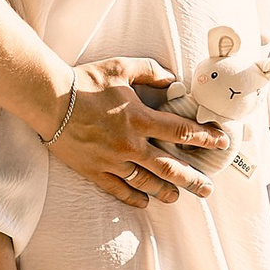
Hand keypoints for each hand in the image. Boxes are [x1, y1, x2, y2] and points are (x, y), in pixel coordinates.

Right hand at [51, 58, 221, 209]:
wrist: (48, 100)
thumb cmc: (84, 81)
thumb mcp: (121, 67)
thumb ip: (150, 72)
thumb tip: (172, 79)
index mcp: (139, 118)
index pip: (181, 132)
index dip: (204, 137)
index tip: (221, 142)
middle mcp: (130, 144)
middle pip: (169, 166)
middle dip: (192, 178)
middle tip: (208, 189)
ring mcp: (111, 161)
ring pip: (145, 182)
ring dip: (165, 191)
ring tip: (178, 197)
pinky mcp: (94, 170)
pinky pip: (118, 189)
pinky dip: (133, 197)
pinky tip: (144, 202)